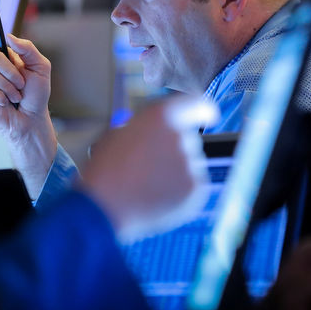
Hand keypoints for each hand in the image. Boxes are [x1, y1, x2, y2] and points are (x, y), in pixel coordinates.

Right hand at [0, 12, 56, 198]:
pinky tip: (4, 103)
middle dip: (11, 70)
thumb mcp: (41, 67)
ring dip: (9, 86)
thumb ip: (28, 49)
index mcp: (2, 55)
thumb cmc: (36, 95)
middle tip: (21, 84)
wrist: (32, 119)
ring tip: (15, 96)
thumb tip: (8, 37)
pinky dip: (0, 96)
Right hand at [79, 95, 219, 241]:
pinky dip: (180, 192)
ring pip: (190, 164)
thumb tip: (154, 133)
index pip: (196, 103)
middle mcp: (182, 135)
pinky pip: (193, 186)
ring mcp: (191, 163)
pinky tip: (156, 197)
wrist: (103, 206)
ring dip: (175, 171)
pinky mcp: (196, 189)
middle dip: (175, 150)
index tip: (207, 115)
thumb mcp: (118, 134)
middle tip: (152, 165)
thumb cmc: (104, 170)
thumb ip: (143, 128)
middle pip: (189, 139)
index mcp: (162, 115)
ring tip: (147, 186)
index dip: (202, 110)